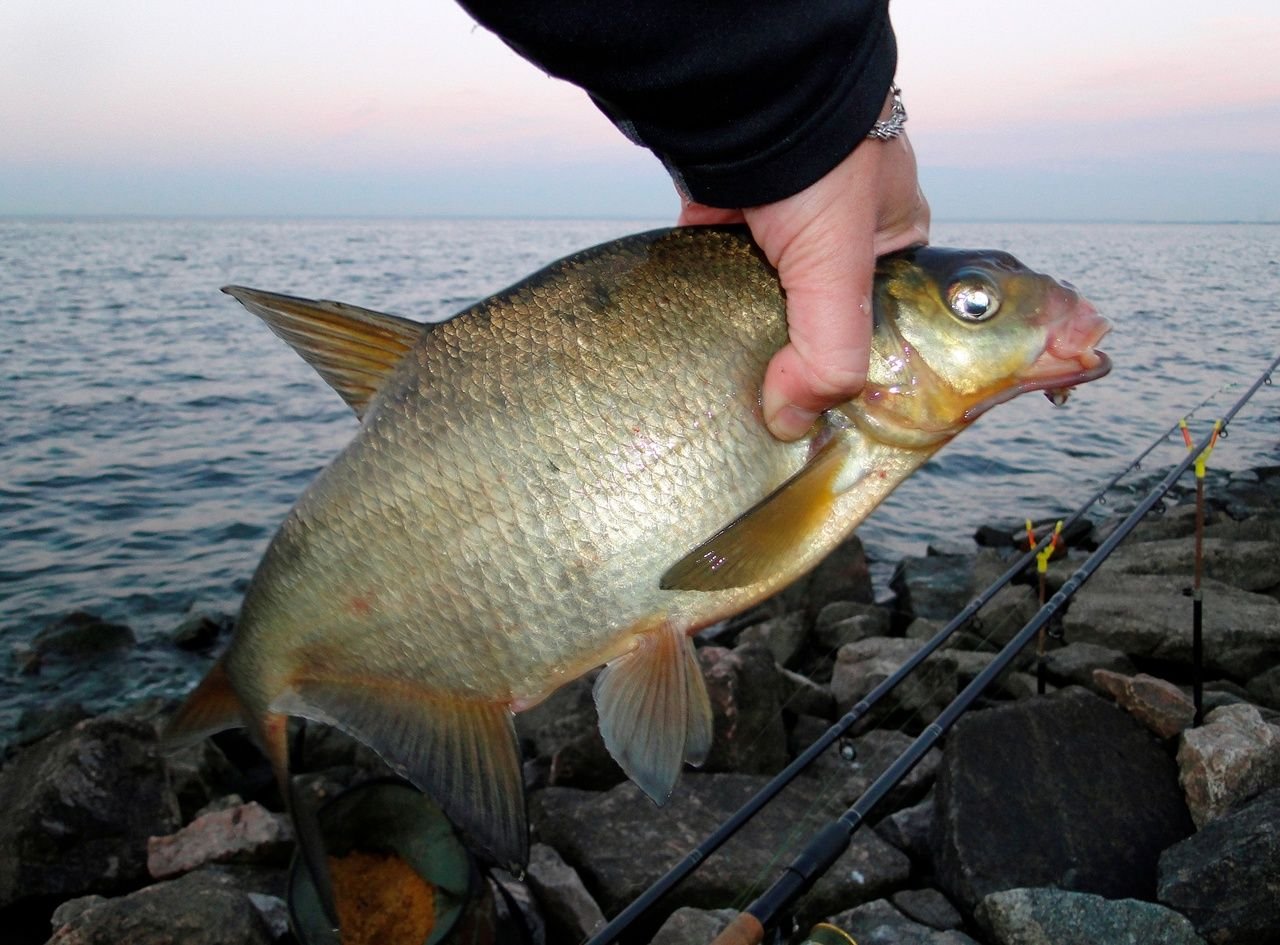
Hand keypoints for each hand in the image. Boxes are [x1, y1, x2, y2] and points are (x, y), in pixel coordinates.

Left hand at [679, 127, 929, 440]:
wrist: (747, 97)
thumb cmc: (824, 162)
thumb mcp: (842, 271)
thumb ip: (828, 356)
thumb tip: (790, 421)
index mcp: (896, 244)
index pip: (881, 330)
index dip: (854, 372)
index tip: (822, 414)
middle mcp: (843, 238)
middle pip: (818, 322)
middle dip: (792, 358)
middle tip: (767, 403)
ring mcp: (783, 229)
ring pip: (767, 305)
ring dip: (748, 333)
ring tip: (730, 377)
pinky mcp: (731, 222)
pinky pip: (721, 279)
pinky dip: (710, 303)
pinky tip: (698, 338)